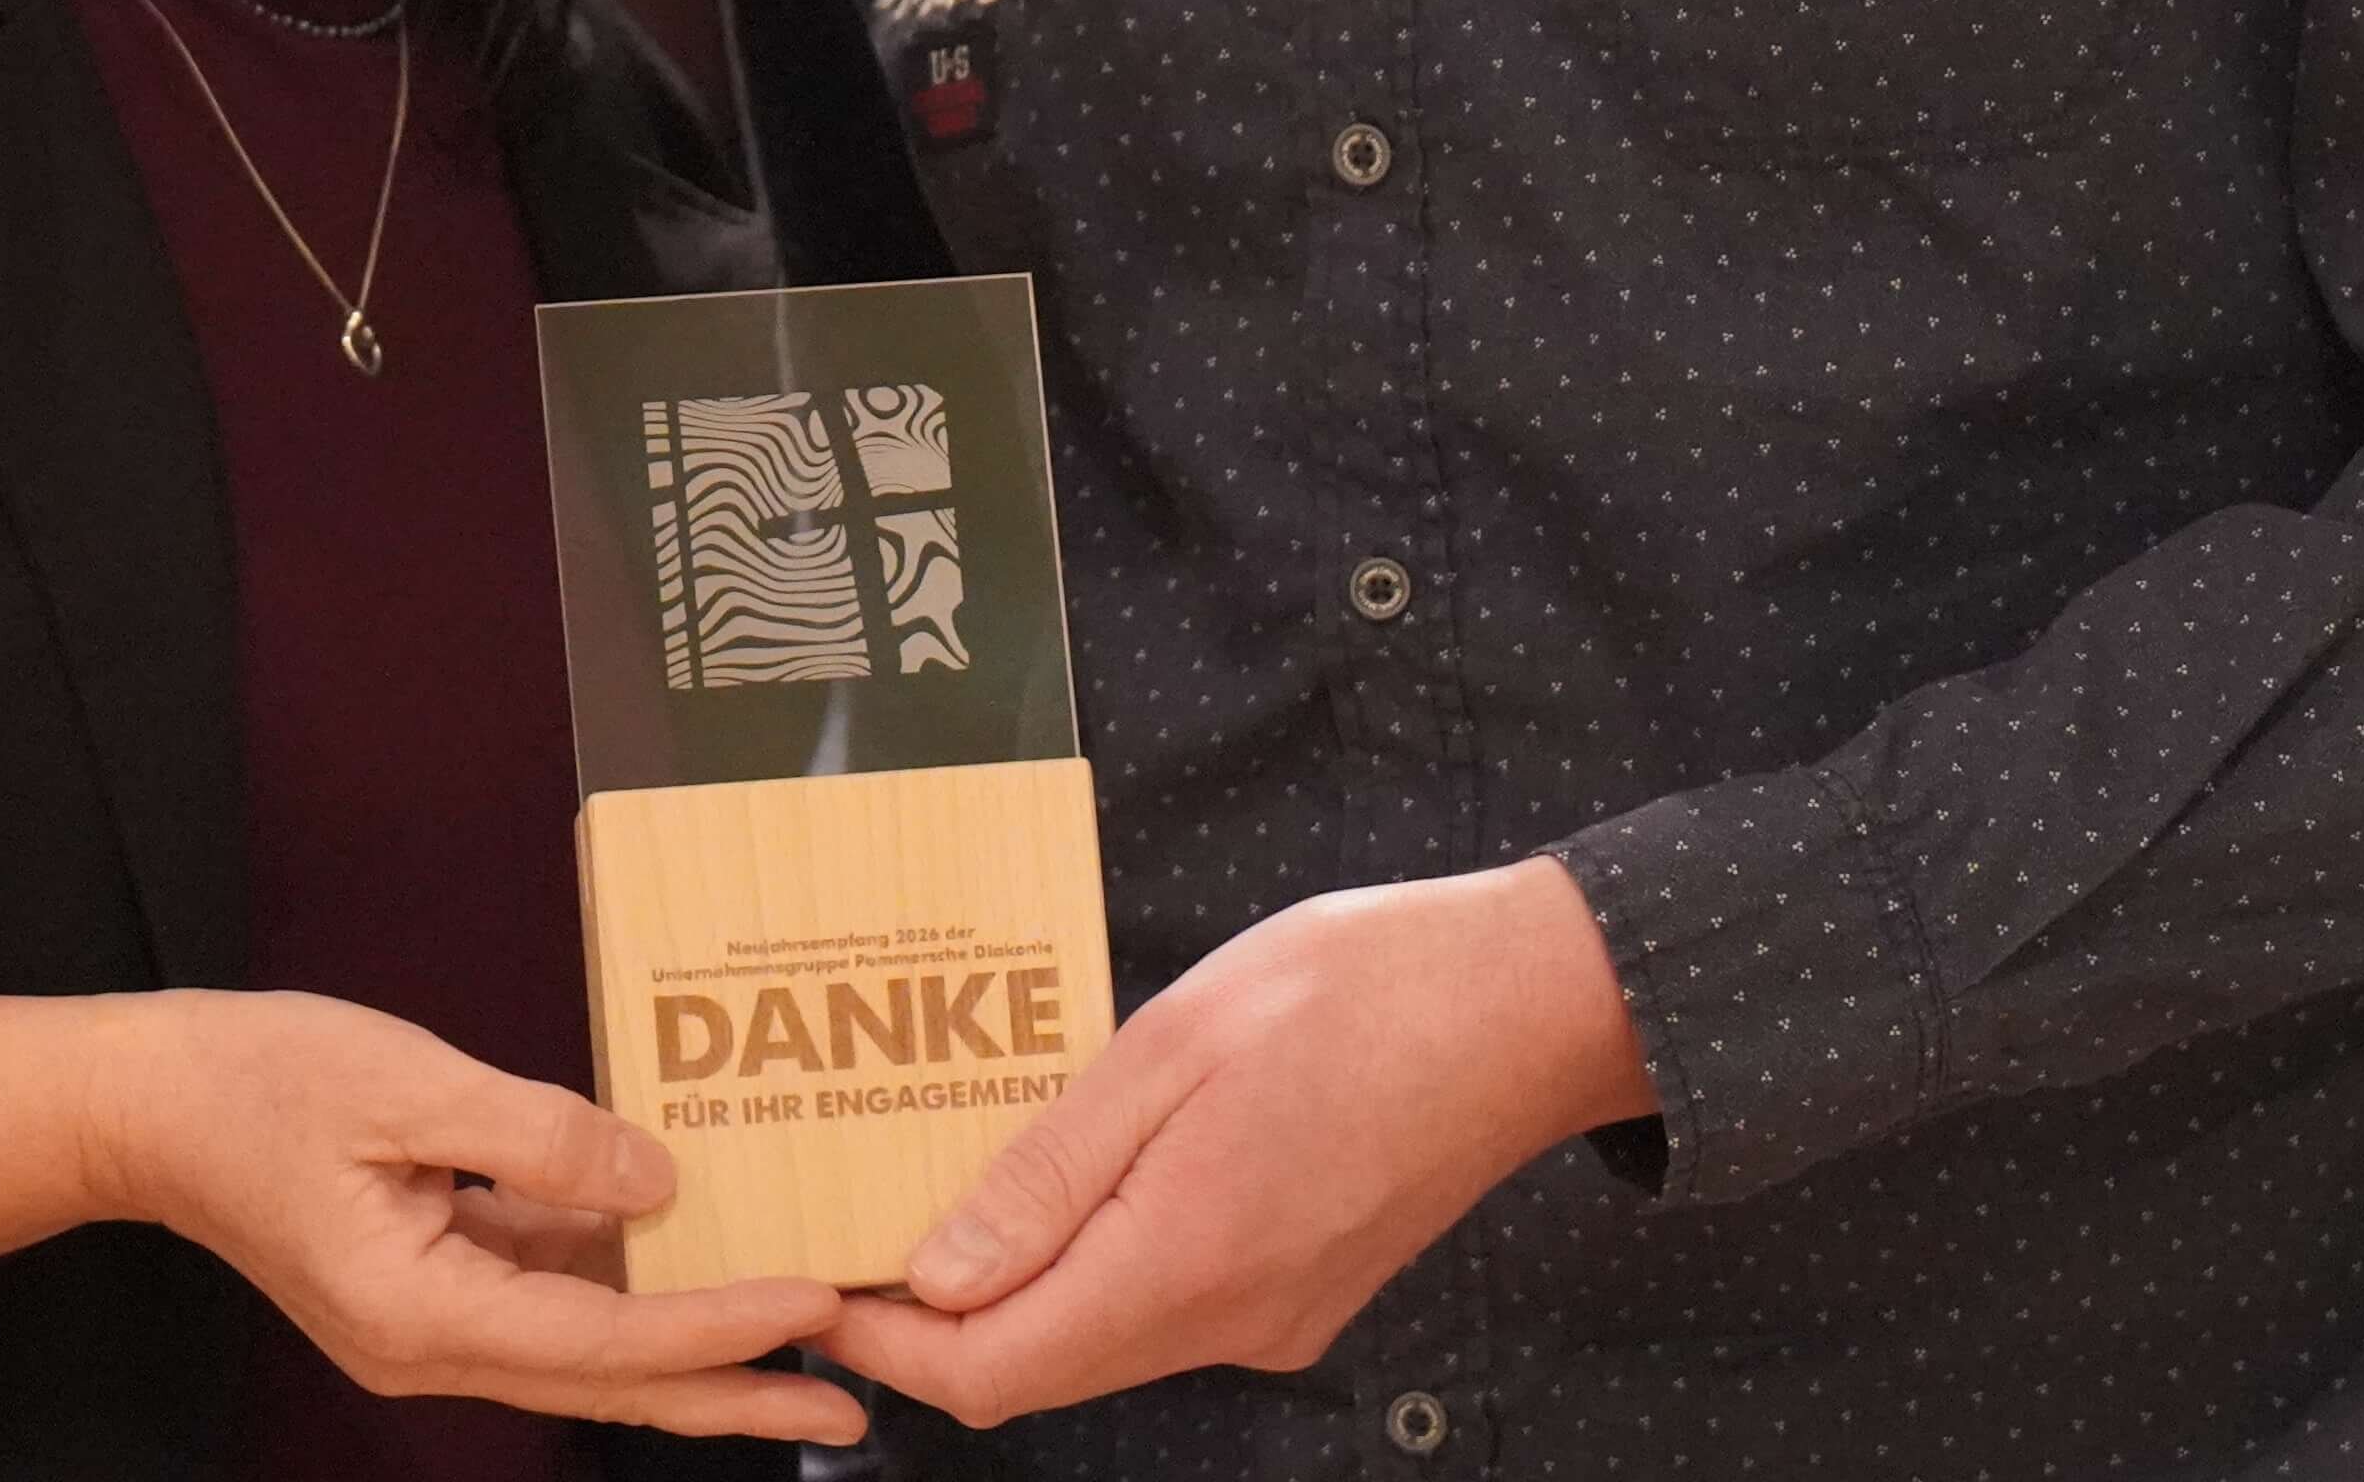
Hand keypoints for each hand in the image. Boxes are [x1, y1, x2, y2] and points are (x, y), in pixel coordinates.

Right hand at [0, 991, 854, 1446]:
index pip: (603, 1340)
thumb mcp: (406, 1084)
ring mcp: (430, 1326)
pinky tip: (701, 1271)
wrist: (145, 1106)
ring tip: (807, 1348)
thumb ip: (538, 1139)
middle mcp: (431, 1348)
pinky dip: (632, 1298)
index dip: (717, 1325)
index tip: (816, 1303)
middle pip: (610, 1383)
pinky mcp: (431, 1289)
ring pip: (589, 1354)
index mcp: (420, 1312)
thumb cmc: (258, 1082)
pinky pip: (551, 1305)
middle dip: (734, 1391)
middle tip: (850, 1401)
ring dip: (695, 1351)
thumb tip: (658, 1186)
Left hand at [825, 857, 1651, 1431]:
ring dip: (1023, 1277)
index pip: (992, 1373)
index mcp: (1184, 1262)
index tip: (825, 1277)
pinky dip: (1106, 1257)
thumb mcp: (1176, 1045)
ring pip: (1104, 1335)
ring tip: (969, 1166)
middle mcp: (1230, 1324)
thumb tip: (937, 1278)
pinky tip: (1093, 1167)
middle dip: (940, 1311)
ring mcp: (1277, 1318)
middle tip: (872, 1203)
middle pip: (1041, 1366)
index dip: (890, 1344)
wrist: (1537, 1002)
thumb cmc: (1362, 990)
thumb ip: (1051, 1172)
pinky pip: (1170, 1303)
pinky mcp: (1307, 1291)